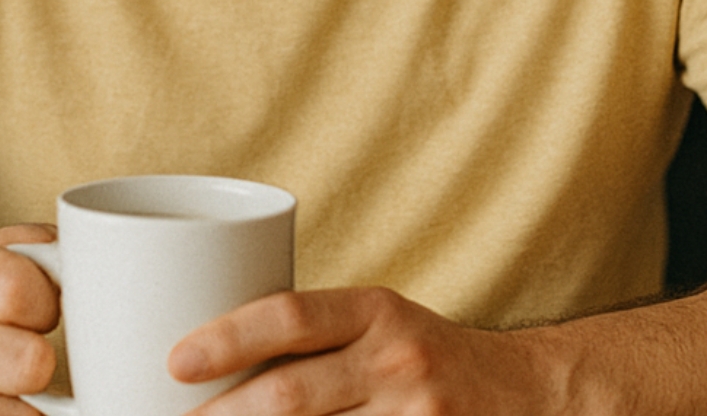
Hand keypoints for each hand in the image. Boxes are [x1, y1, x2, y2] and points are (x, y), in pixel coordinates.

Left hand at [170, 287, 556, 415]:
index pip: (292, 315)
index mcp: (375, 311)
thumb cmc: (426, 358)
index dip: (228, 339)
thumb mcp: (378, 326)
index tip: (175, 362)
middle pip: (290, 395)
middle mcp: (397, 360)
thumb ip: (311, 341)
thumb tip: (196, 366)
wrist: (530, 394)